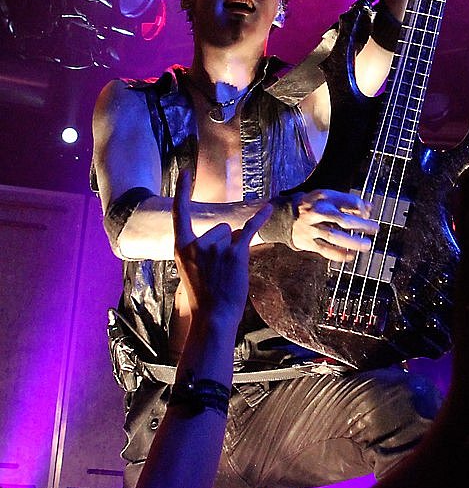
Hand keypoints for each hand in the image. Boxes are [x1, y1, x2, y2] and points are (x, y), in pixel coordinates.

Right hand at [172, 169, 271, 318]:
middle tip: (218, 271)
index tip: (185, 171)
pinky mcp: (236, 253)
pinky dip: (261, 219)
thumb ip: (200, 250)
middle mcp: (198, 243)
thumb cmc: (203, 297)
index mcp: (181, 248)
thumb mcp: (190, 271)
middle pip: (219, 227)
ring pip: (233, 234)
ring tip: (227, 272)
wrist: (213, 317)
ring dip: (235, 249)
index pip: (180, 213)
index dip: (182, 191)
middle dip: (224, 244)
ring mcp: (217, 247)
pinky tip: (269, 208)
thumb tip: (228, 232)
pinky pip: (249, 230)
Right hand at [291, 189, 376, 261]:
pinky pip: (325, 250)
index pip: (346, 201)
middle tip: (375, 229)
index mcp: (322, 198)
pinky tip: (351, 255)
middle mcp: (316, 213)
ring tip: (366, 245)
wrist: (283, 216)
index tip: (368, 214)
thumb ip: (348, 202)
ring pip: (333, 236)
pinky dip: (339, 254)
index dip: (360, 208)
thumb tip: (369, 208)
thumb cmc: (312, 205)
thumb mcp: (327, 197)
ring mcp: (311, 228)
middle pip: (341, 220)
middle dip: (360, 225)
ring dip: (352, 242)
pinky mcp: (307, 242)